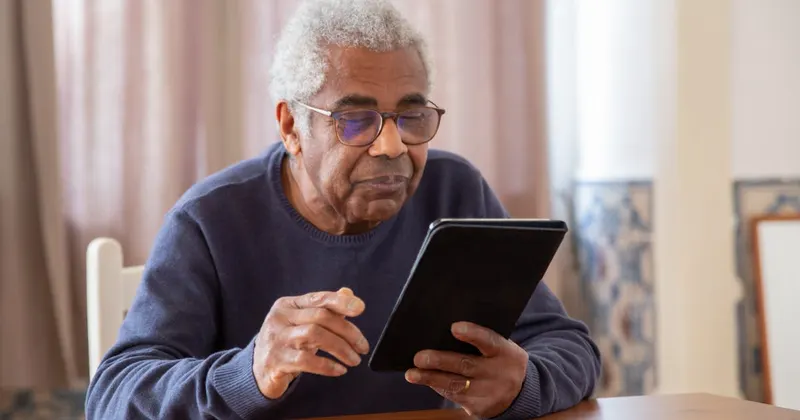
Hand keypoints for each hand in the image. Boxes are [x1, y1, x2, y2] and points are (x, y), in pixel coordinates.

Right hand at [253, 287, 368, 398]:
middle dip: (347, 331)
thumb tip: (348, 293)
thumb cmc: (286, 343)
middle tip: (363, 347)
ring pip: (315, 335)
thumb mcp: (303, 323)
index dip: (341, 302)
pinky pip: (306, 360)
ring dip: (341, 348)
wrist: (258, 370)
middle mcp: (280, 318)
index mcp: (288, 305)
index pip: (318, 298)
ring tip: (354, 359)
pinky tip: (339, 370)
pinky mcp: (276, 361)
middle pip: (320, 317)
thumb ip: (325, 308)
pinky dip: (327, 365)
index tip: (361, 308)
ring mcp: (276, 339)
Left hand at [405, 322, 528, 417]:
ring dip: (431, 378)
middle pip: (467, 365)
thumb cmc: (500, 360)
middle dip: (441, 361)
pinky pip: (455, 396)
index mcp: (507, 352)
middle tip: (420, 357)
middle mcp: (500, 374)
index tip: (454, 327)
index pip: (490, 341)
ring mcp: (490, 393)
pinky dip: (437, 387)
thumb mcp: (501, 347)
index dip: (473, 334)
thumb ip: (480, 340)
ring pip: (456, 384)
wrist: (520, 392)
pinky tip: (424, 380)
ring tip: (412, 374)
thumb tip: (445, 331)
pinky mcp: (480, 408)